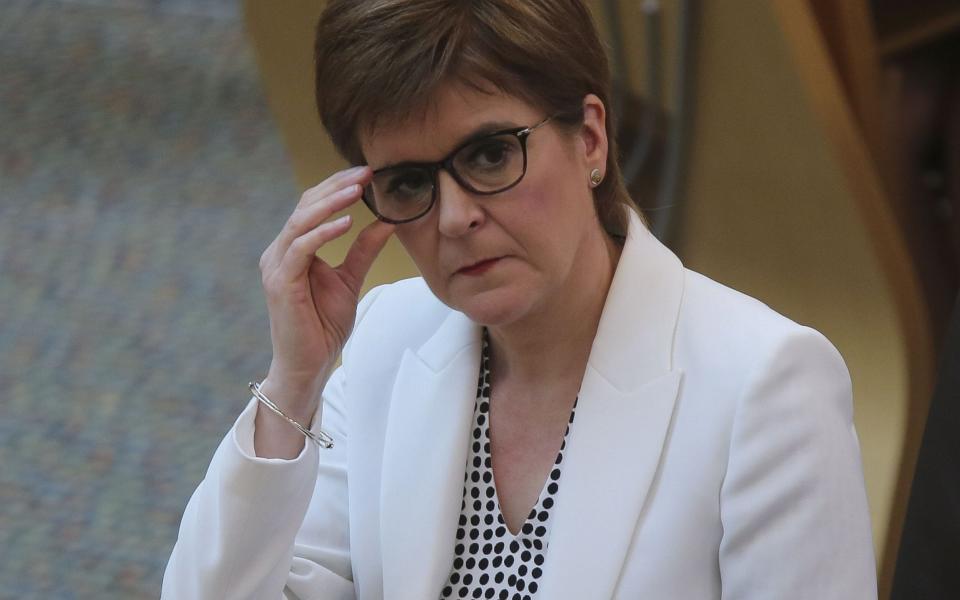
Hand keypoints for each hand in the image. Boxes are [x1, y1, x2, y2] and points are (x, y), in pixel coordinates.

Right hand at [257, 166, 393, 417]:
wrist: (308, 364)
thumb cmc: (323, 325)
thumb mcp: (350, 280)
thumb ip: (364, 250)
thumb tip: (387, 222)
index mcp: (293, 248)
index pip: (312, 205)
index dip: (338, 186)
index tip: (368, 172)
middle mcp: (279, 251)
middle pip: (305, 205)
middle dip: (337, 186)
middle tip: (367, 172)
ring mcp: (276, 266)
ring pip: (301, 221)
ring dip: (331, 202)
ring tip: (358, 189)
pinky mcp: (281, 283)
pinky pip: (301, 248)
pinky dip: (323, 233)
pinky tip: (346, 222)